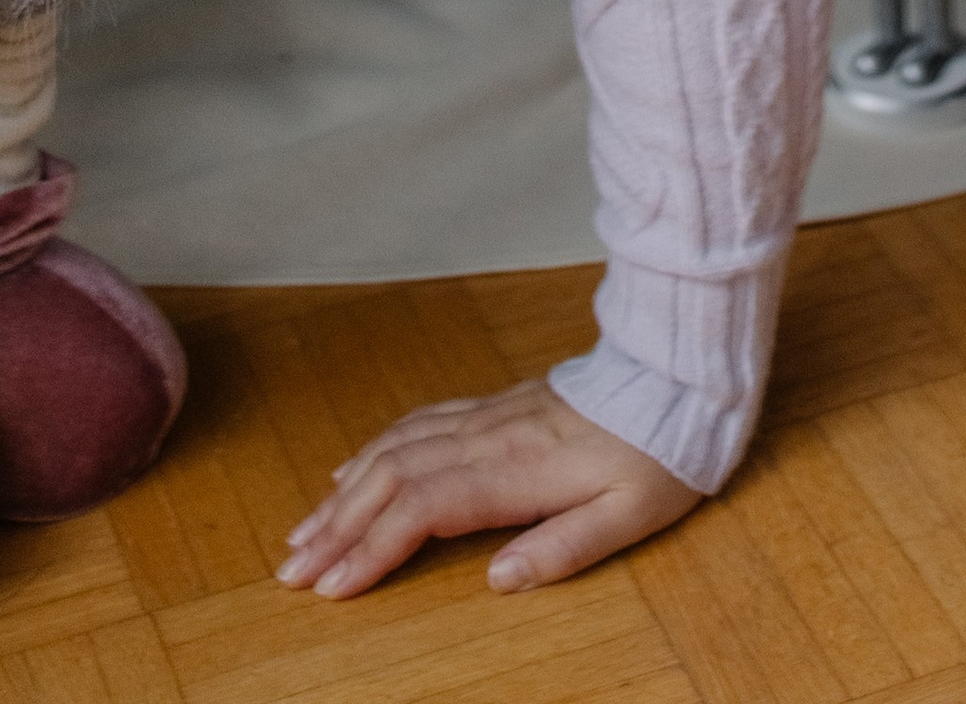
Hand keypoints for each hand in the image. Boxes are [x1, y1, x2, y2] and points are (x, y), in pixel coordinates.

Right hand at [277, 375, 698, 596]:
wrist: (674, 378)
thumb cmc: (656, 455)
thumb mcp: (627, 515)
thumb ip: (561, 549)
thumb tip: (496, 581)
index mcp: (514, 470)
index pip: (421, 510)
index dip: (370, 548)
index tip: (330, 587)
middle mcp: (487, 437)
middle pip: (391, 478)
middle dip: (336, 525)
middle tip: (291, 571)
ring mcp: (485, 416)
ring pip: (395, 448)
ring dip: (343, 491)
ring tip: (303, 531)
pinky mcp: (492, 406)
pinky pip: (417, 424)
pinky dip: (373, 449)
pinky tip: (349, 470)